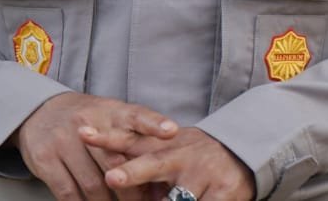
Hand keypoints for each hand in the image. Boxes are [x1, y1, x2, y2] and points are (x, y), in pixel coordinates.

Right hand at [13, 91, 173, 200]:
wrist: (40, 112)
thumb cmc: (87, 120)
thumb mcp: (111, 116)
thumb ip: (133, 137)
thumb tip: (159, 170)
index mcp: (110, 111)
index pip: (136, 115)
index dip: (153, 123)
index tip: (171, 132)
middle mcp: (87, 123)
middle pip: (115, 161)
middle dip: (133, 188)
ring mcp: (64, 141)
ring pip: (93, 183)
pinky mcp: (45, 160)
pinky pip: (68, 192)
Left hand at [80, 124, 254, 200]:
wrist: (243, 153)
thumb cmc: (196, 160)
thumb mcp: (169, 153)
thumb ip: (142, 161)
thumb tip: (107, 174)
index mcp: (163, 146)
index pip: (129, 140)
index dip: (106, 138)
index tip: (83, 133)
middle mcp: (182, 156)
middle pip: (152, 165)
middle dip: (132, 173)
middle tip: (113, 178)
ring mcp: (203, 173)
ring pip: (176, 200)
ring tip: (179, 197)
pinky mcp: (222, 192)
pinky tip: (201, 199)